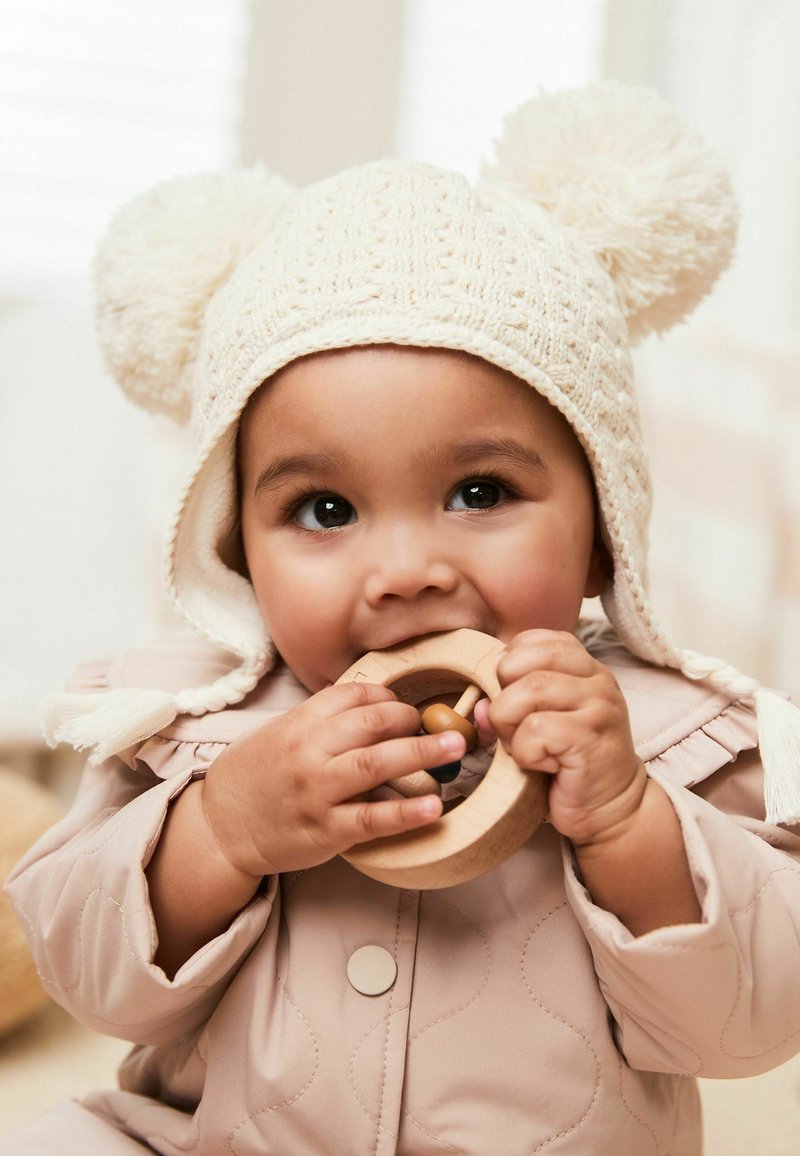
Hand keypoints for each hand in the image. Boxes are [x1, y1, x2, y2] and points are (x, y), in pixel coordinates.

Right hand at [200, 682, 463, 876]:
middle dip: (413, 720)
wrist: (221, 825)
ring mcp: (317, 791)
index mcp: (300, 721)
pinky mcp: (325, 830)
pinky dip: (406, 813)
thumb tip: (373, 700)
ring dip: (422, 753)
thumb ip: (323, 717)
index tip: (407, 708)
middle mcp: (309, 751)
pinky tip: (434, 808)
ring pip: (377, 764)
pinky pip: (372, 819)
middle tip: (444, 726)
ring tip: (456, 748)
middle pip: (372, 724)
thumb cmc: (256, 775)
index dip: (390, 698)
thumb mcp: (281, 732)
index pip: (355, 695)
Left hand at [483, 630, 644, 846]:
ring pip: (527, 692)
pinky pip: (536, 731)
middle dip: (501, 698)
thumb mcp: (536, 725)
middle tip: (513, 729)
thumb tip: (478, 705)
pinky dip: (525, 753)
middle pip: (520, 663)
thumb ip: (507, 706)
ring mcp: (599, 707)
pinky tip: (545, 765)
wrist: (611, 811)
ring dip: (510, 728)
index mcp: (584, 668)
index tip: (512, 700)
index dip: (507, 669)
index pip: (531, 641)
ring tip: (528, 749)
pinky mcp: (592, 738)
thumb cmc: (569, 764)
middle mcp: (597, 680)